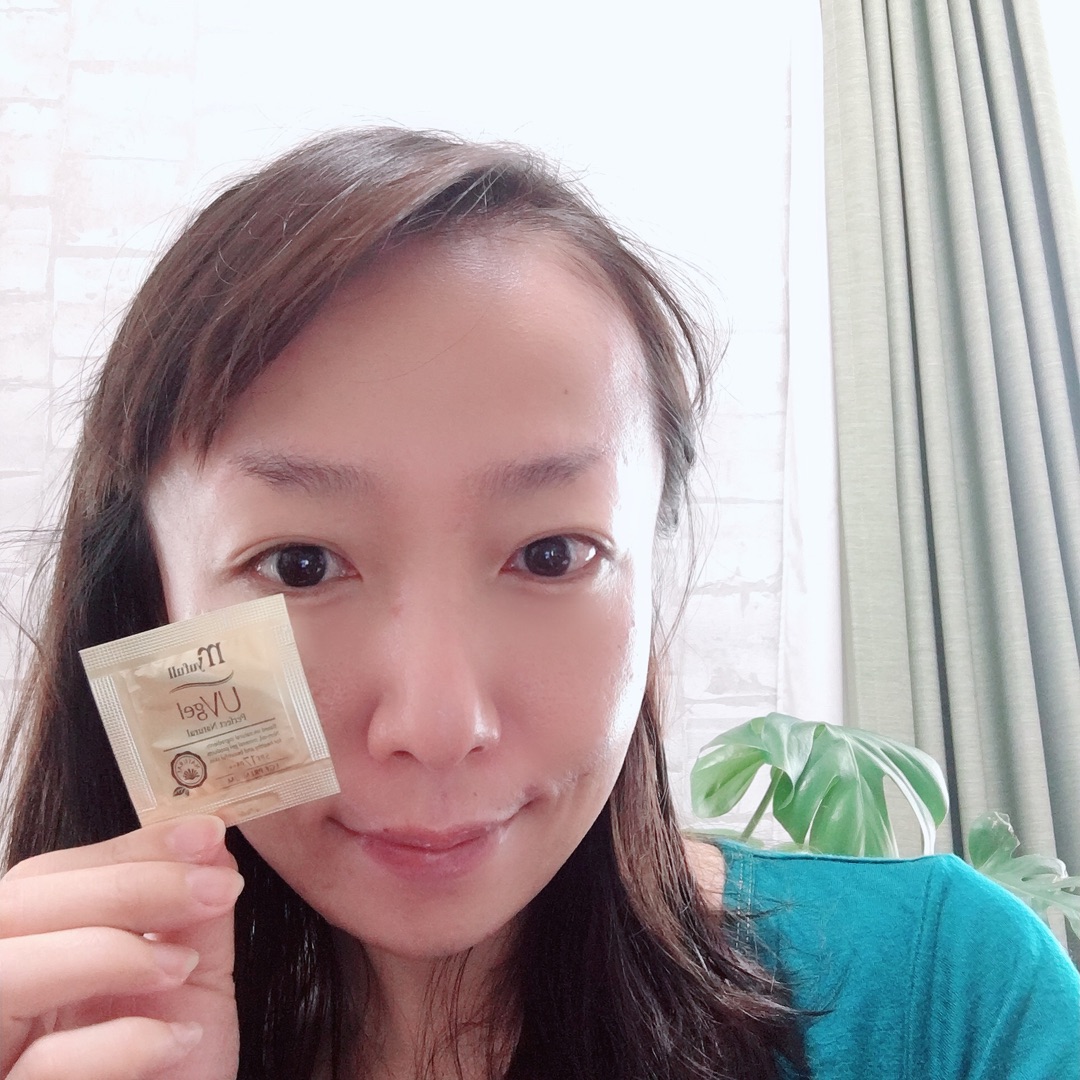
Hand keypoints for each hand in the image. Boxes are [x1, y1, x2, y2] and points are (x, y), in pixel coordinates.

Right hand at [0, 816, 241, 1079]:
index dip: (128, 847)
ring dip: (105, 951)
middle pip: (14, 906)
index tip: (210, 834)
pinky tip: (178, 1040)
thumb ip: (193, 917)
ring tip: (183, 964)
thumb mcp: (190, 989)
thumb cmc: (174, 1076)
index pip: (47, 877)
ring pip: (3, 973)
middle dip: (126, 886)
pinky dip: (117, 1045)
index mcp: (31, 959)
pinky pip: (39, 1070)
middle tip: (221, 883)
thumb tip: (211, 839)